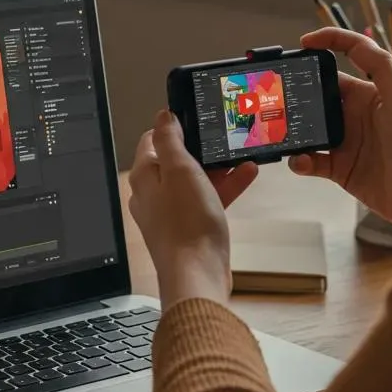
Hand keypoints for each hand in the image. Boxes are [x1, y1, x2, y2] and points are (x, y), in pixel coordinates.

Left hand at [129, 111, 256, 306]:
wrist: (197, 275)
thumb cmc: (186, 225)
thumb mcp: (181, 170)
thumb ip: (170, 140)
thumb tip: (162, 116)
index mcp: (145, 177)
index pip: (151, 141)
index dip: (172, 127)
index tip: (194, 119)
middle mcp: (152, 194)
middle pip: (175, 161)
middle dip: (201, 149)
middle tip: (222, 138)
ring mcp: (170, 213)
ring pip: (194, 181)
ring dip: (218, 168)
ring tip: (241, 155)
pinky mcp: (189, 228)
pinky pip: (206, 200)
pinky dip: (223, 188)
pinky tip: (246, 177)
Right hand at [289, 28, 391, 231]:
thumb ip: (380, 64)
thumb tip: (351, 41)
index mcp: (370, 92)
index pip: (343, 61)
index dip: (325, 45)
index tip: (303, 43)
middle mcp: (354, 114)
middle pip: (316, 94)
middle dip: (296, 92)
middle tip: (275, 92)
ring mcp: (345, 141)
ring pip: (307, 127)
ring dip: (291, 128)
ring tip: (278, 129)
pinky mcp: (338, 168)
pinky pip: (309, 160)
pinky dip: (299, 160)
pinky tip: (299, 161)